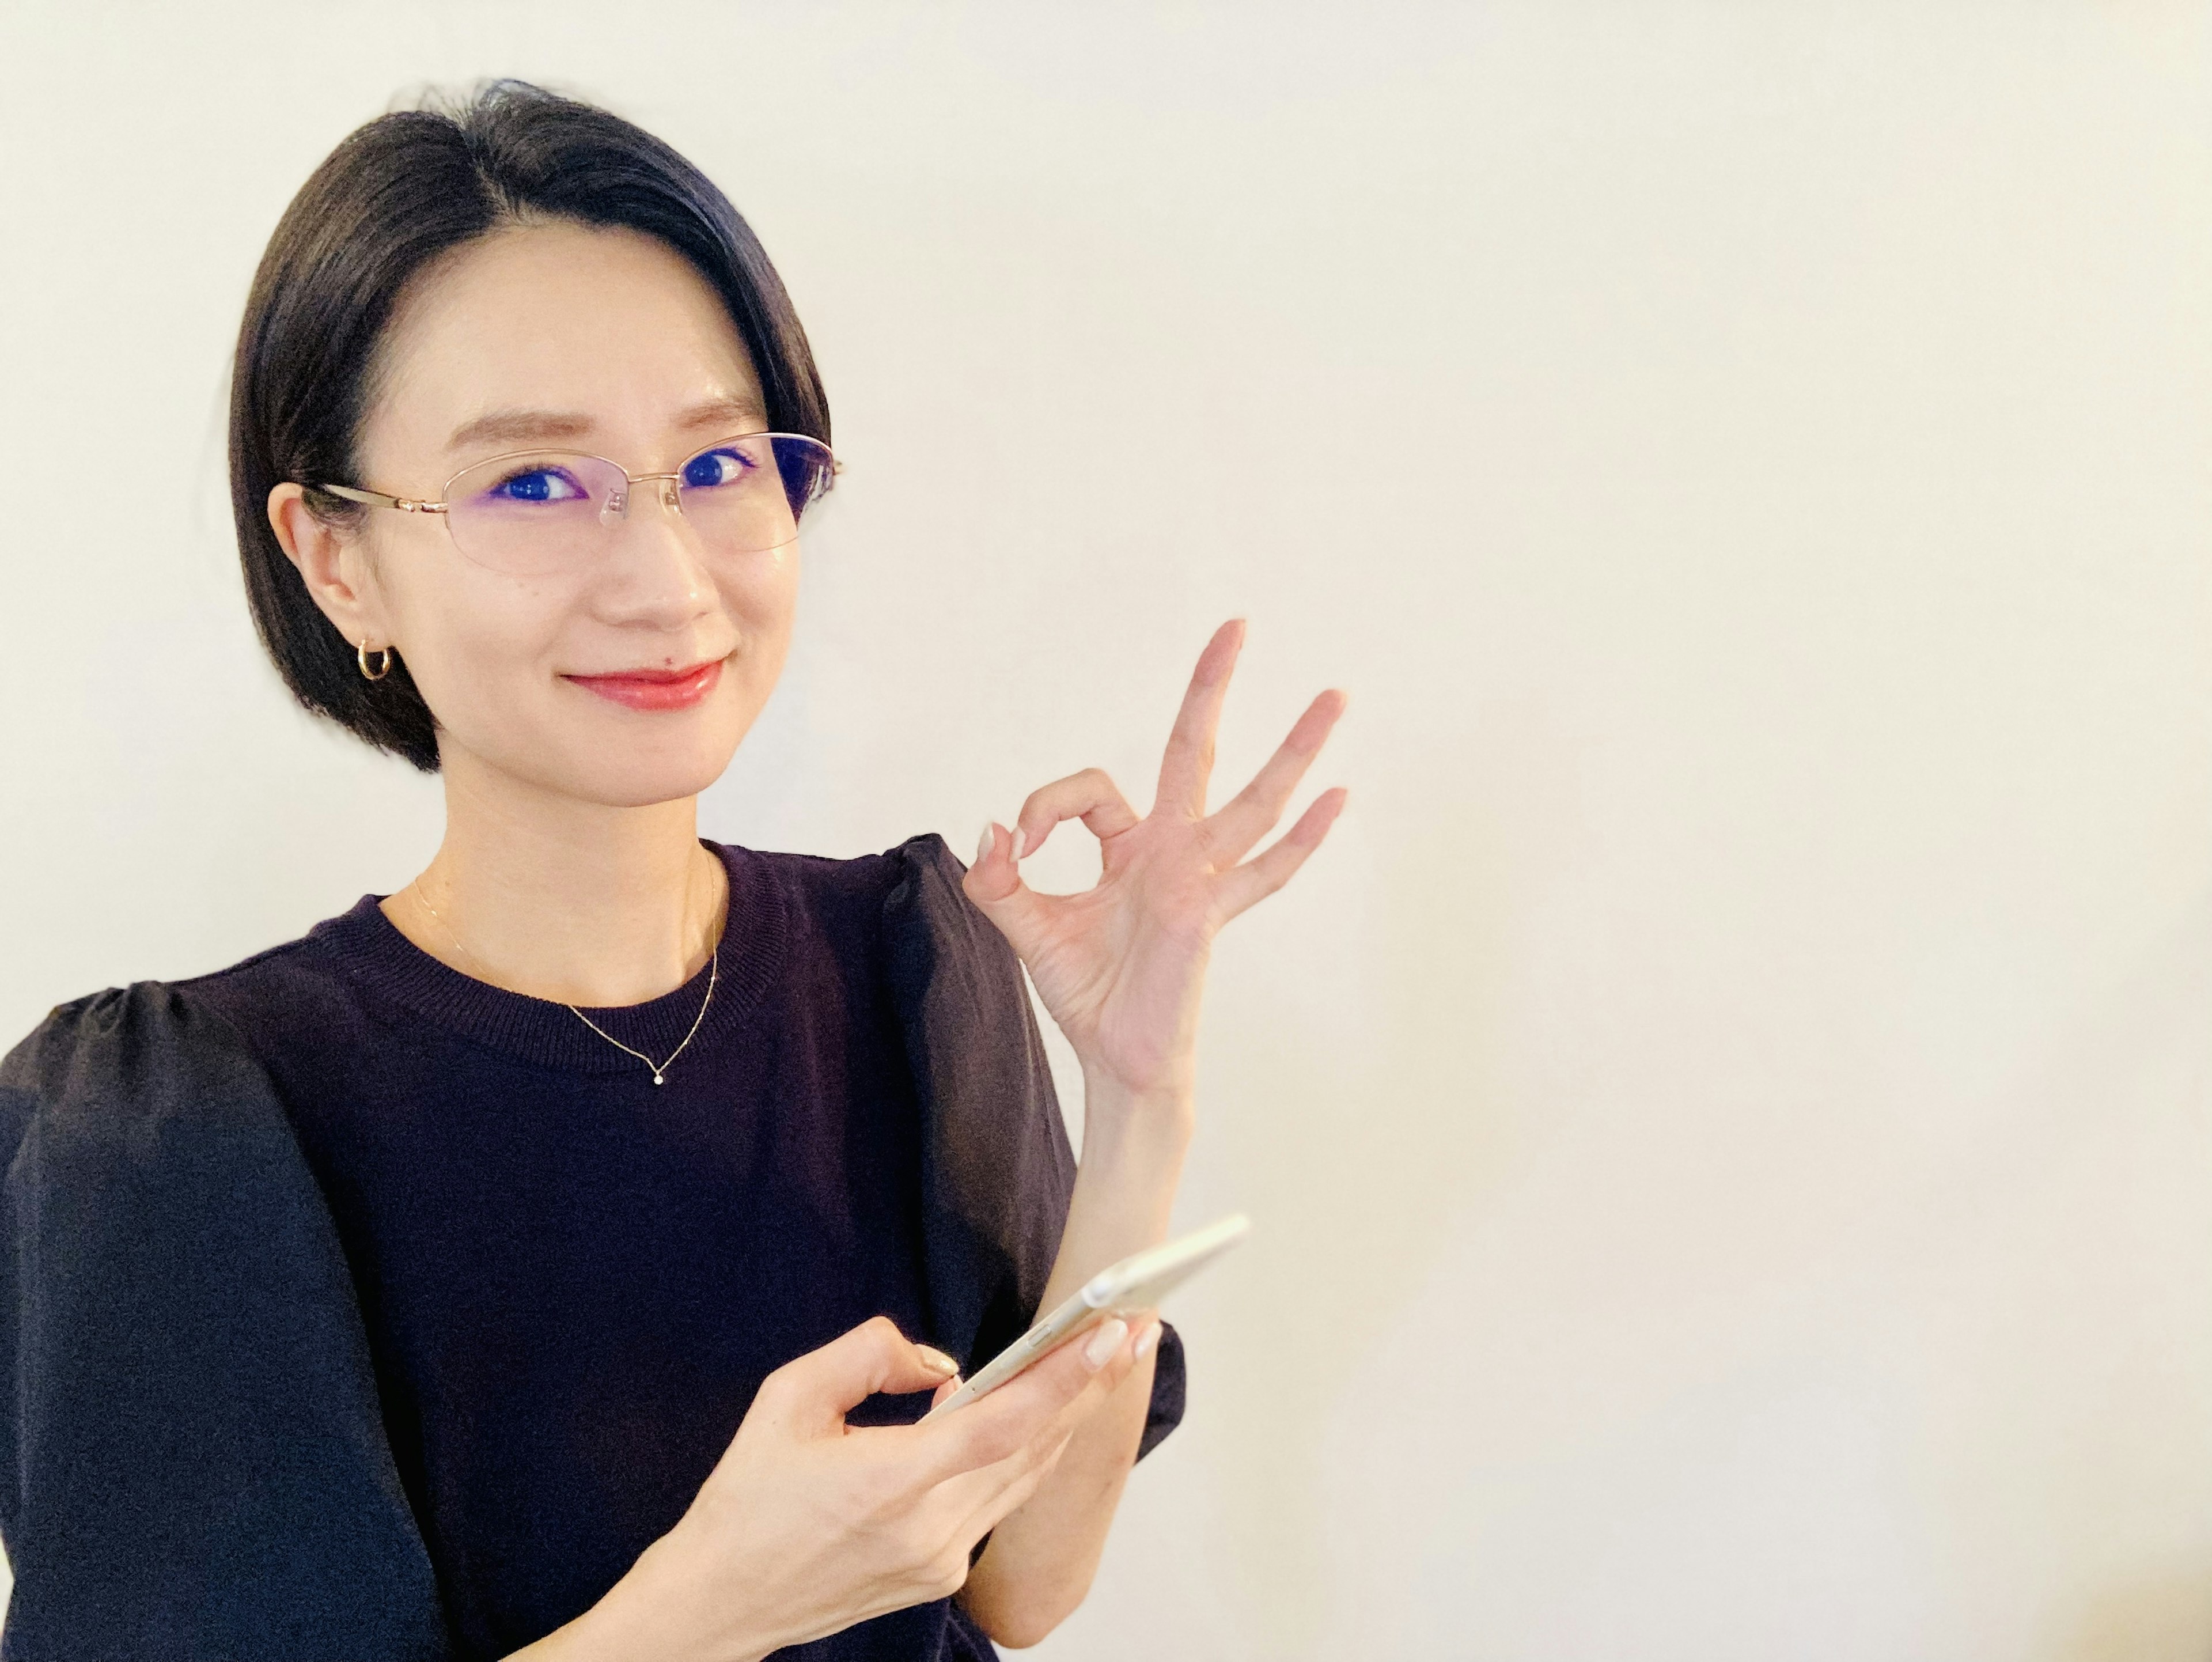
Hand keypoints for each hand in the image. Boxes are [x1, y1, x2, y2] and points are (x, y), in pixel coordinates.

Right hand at [540, 1314, 1152, 1661]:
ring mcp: (941, 1561)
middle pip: (1033, 1449)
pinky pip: (997, 1500)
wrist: (722, 1600)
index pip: (1003, 1425)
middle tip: (1134, 1327)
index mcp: (889, 1485)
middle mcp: (929, 1532)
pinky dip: (1019, 1452)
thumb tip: (941, 1362)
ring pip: (1024, 1476)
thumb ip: (868, 1357)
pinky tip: (1029, 1411)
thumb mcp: (787, 1400)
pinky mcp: (942, 1574)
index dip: (1065, 1378)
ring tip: (1103, 1357)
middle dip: (1088, 1384)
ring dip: (1065, 1417)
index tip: (1113, 1334)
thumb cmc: (747, 1499)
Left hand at [963, 619, 1346, 1105]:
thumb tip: (985, 832)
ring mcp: (1200, 877)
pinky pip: (1265, 871)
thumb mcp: (1026, 927)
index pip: (1091, 792)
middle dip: (1211, 688)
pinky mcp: (1210, 912)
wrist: (1114, 1055)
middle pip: (1196, 750)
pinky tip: (1338, 797)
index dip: (1044, 807)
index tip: (1013, 848)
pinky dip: (1303, 838)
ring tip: (1334, 695)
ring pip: (1252, 799)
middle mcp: (1172, 849)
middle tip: (1236, 623)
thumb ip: (998, 882)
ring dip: (1292, 746)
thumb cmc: (1086, 991)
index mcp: (1130, 845)